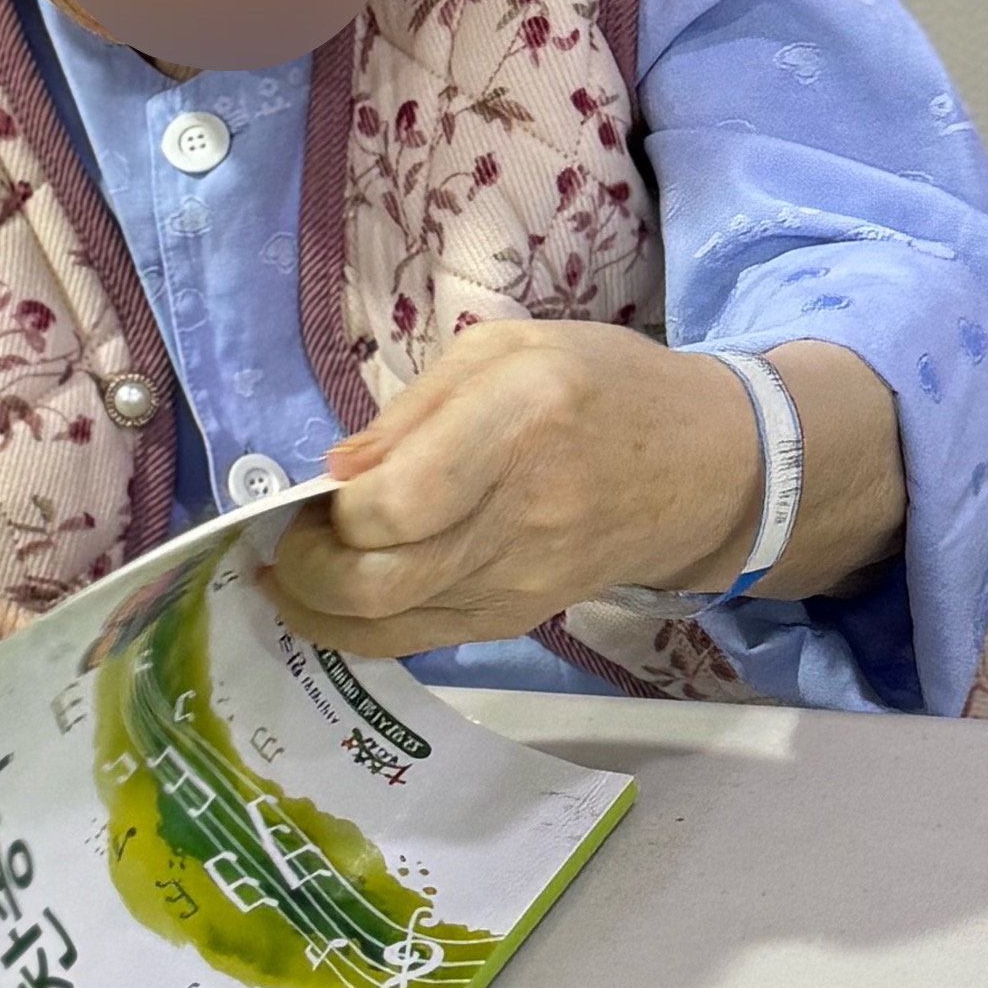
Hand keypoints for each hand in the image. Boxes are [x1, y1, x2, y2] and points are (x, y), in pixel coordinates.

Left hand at [265, 320, 905, 662]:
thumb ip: (415, 407)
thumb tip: (334, 471)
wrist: (706, 467)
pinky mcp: (523, 616)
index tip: (313, 493)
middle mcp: (523, 512)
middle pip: (382, 582)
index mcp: (521, 422)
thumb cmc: (602, 385)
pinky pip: (423, 639)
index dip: (336, 513)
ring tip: (290, 576)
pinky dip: (363, 629)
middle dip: (307, 575)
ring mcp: (525, 579)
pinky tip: (336, 599)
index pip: (402, 502)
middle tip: (282, 546)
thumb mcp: (510, 349)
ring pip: (394, 625)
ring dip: (320, 610)